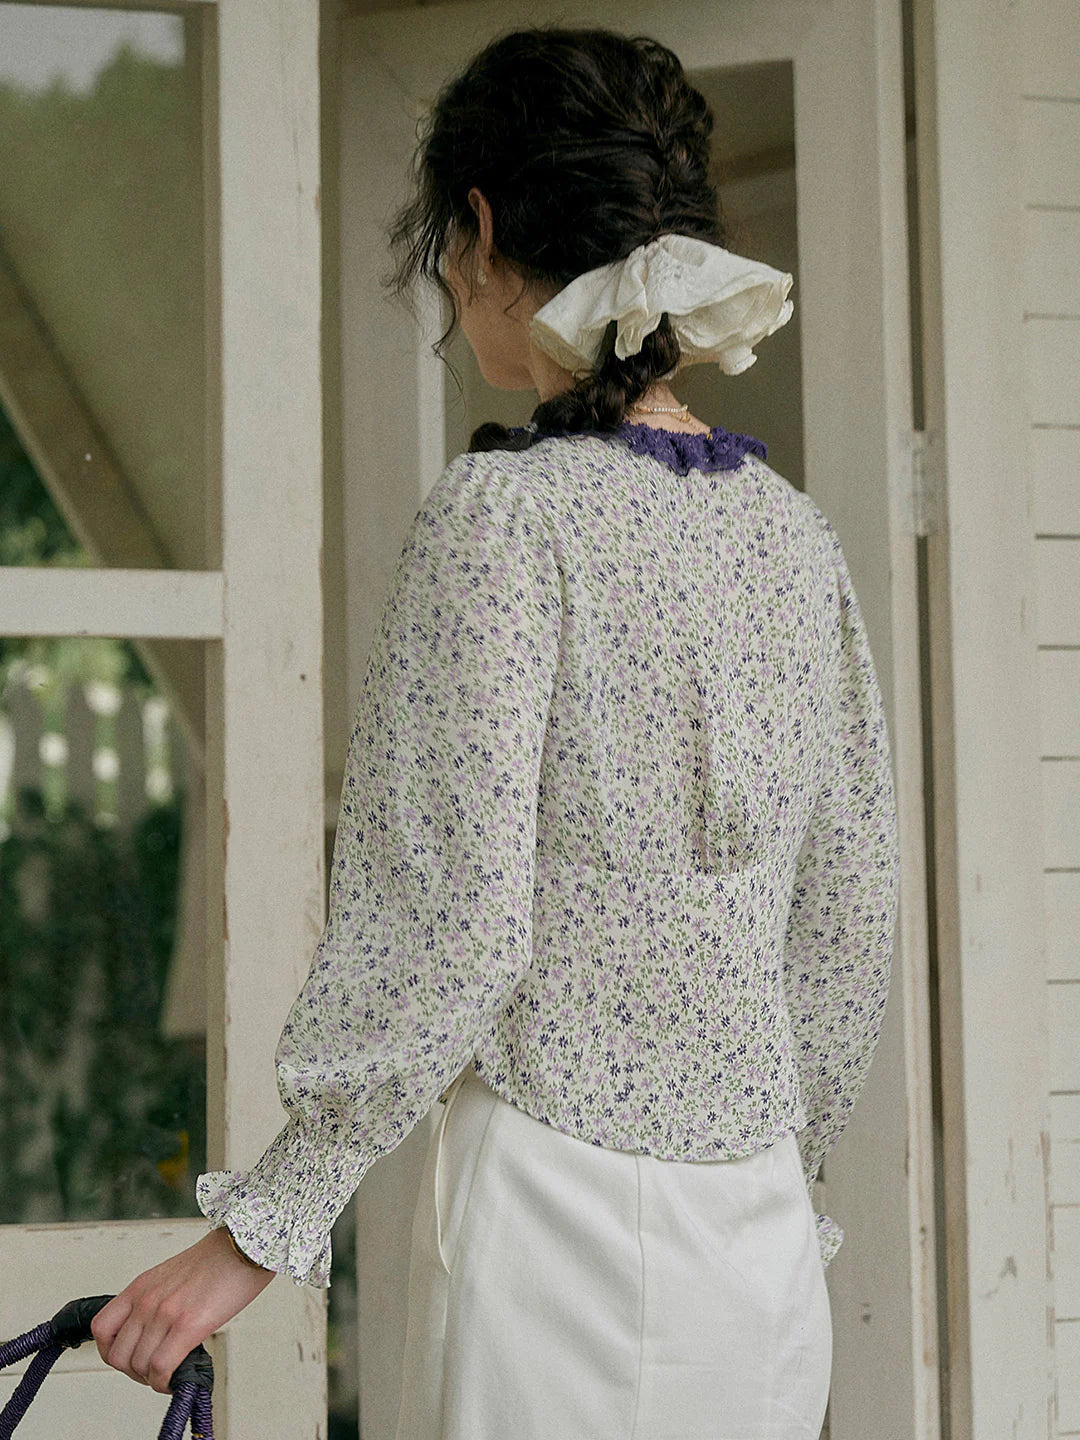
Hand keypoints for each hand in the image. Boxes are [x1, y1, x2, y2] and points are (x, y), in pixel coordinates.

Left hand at [91, 1226, 275, 1393]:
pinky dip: (165, 1382)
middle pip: (118, 1356)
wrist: (245, 1244)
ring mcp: (165, 1312)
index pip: (101, 1329)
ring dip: (152, 1379)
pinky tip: (177, 1379)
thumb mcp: (171, 1276)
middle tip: (155, 1371)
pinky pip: (161, 1368)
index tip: (130, 1358)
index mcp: (141, 1287)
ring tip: (170, 1373)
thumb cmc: (218, 1259)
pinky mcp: (188, 1324)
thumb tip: (154, 1336)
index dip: (112, 1352)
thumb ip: (155, 1302)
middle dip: (134, 1372)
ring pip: (139, 1366)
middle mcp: (147, 1300)